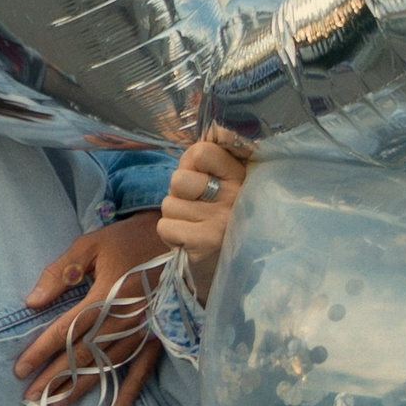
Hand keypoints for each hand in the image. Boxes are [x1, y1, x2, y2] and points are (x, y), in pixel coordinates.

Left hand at [15, 211, 167, 405]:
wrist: (176, 241)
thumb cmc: (129, 241)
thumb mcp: (91, 245)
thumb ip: (62, 271)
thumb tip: (33, 301)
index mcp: (106, 295)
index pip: (67, 329)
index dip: (42, 350)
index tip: (20, 368)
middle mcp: (125, 320)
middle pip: (84, 355)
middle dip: (55, 378)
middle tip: (31, 397)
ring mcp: (143, 333)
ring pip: (107, 367)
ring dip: (81, 389)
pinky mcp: (157, 339)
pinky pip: (141, 372)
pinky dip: (127, 396)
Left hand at [157, 137, 252, 302]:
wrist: (232, 268)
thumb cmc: (223, 217)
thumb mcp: (227, 183)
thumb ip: (212, 159)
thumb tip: (202, 138)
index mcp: (241, 176)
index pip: (201, 151)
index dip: (191, 164)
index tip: (202, 177)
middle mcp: (234, 196)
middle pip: (178, 179)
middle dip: (178, 194)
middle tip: (196, 207)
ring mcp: (219, 221)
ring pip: (168, 204)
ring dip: (175, 216)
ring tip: (195, 225)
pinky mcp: (203, 243)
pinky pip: (165, 226)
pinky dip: (171, 234)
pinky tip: (189, 239)